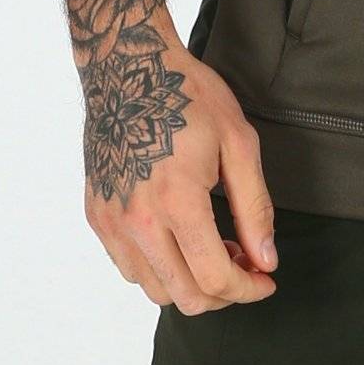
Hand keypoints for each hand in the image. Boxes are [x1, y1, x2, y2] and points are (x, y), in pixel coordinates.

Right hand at [81, 14, 277, 313]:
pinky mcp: (97, 215)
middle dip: (223, 293)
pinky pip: (129, 267)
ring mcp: (111, 222)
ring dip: (190, 283)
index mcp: (178, 202)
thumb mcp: (238, 142)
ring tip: (214, 247)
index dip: (249, 289)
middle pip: (185, 297)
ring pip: (154, 289)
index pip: (215, 279)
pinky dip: (160, 268)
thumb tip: (266, 260)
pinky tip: (181, 238)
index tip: (266, 280)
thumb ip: (254, 208)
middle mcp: (138, 221)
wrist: (128, 67)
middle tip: (245, 265)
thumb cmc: (188, 95)